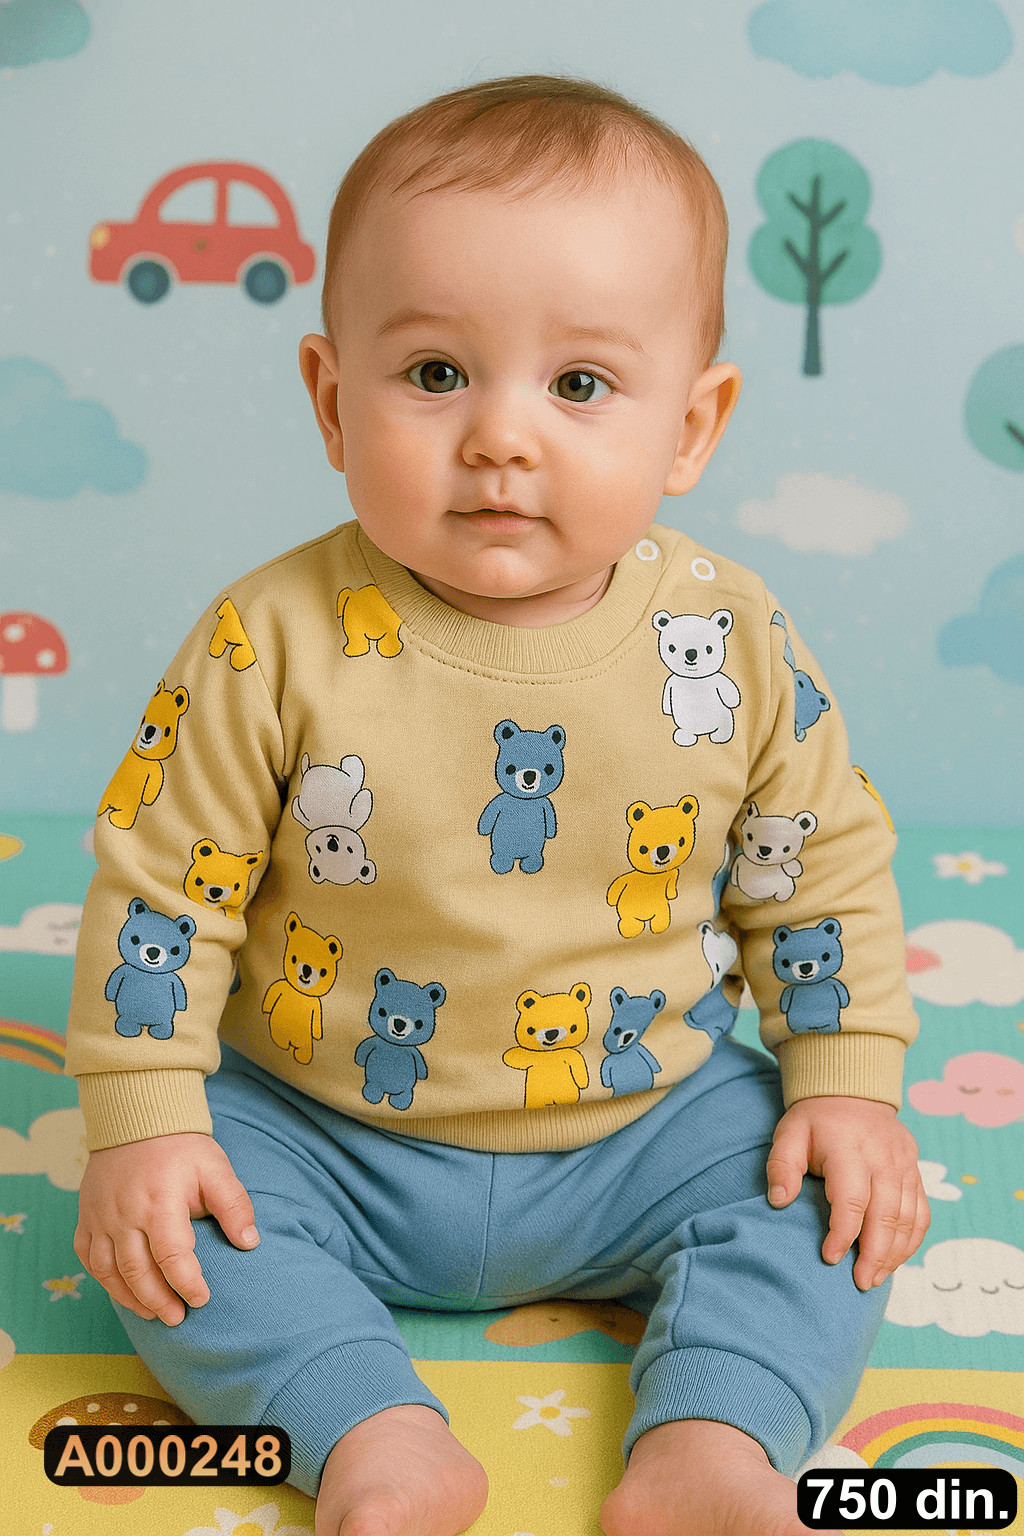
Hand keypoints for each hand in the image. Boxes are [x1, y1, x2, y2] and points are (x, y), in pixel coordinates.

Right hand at [74, 1132, 259, 1325]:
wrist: (137, 1119)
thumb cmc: (181, 1147)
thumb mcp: (215, 1168)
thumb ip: (234, 1205)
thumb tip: (249, 1243)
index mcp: (160, 1202)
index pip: (172, 1256)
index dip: (187, 1283)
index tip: (202, 1299)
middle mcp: (124, 1214)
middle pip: (137, 1271)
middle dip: (158, 1301)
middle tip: (178, 1318)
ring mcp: (100, 1217)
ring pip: (109, 1271)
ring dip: (130, 1298)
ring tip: (153, 1314)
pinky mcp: (86, 1217)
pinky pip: (88, 1258)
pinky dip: (104, 1280)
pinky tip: (123, 1291)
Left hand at [765, 1096, 929, 1291]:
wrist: (852, 1091)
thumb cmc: (815, 1120)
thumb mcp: (789, 1133)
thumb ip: (781, 1166)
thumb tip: (778, 1201)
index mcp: (848, 1147)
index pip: (852, 1196)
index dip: (843, 1232)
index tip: (830, 1257)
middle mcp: (883, 1157)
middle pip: (886, 1212)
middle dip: (875, 1253)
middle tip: (860, 1282)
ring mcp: (904, 1165)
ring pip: (909, 1216)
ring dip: (895, 1252)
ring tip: (875, 1278)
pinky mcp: (915, 1172)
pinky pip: (922, 1212)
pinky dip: (911, 1240)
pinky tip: (895, 1260)